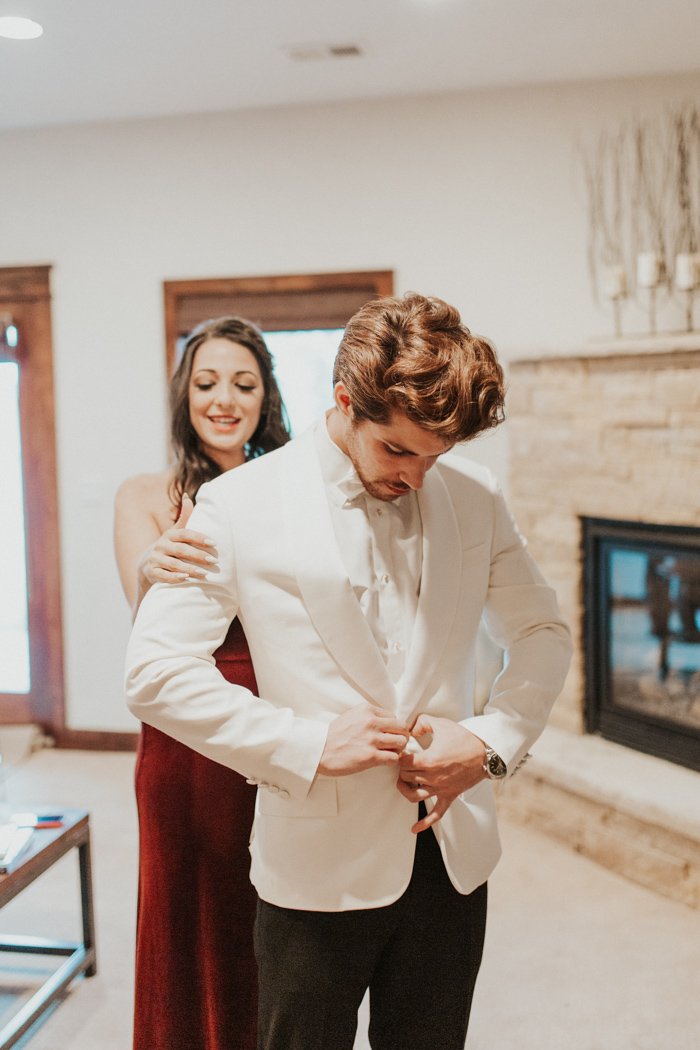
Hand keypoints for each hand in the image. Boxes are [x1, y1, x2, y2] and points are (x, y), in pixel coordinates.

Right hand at [140, 494, 216, 584]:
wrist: (147, 563)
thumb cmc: (169, 546)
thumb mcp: (176, 532)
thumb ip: (185, 516)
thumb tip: (187, 495)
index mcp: (170, 535)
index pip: (185, 534)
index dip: (199, 538)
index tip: (214, 543)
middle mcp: (161, 546)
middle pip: (181, 550)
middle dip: (198, 555)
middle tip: (214, 561)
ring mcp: (155, 559)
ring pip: (173, 564)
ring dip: (189, 569)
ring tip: (204, 574)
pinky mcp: (152, 572)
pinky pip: (163, 576)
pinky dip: (174, 578)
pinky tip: (185, 579)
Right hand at [317, 703, 409, 776]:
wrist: (318, 750)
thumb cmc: (334, 735)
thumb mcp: (352, 716)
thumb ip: (369, 717)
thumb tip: (388, 724)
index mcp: (367, 710)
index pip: (394, 717)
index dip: (394, 728)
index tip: (389, 735)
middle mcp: (371, 722)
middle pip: (402, 728)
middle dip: (402, 737)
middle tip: (395, 745)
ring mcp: (371, 739)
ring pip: (401, 743)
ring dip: (398, 750)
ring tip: (389, 753)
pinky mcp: (370, 756)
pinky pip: (394, 758)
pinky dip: (392, 760)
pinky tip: (384, 761)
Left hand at [397, 715, 486, 833]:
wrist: (486, 753)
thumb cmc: (465, 739)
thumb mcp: (441, 724)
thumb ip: (422, 722)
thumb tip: (410, 730)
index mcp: (429, 760)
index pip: (403, 762)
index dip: (399, 756)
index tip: (402, 752)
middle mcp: (433, 777)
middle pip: (406, 777)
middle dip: (403, 769)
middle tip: (404, 762)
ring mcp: (441, 789)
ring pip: (414, 795)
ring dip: (405, 789)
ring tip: (404, 783)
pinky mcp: (449, 796)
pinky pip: (436, 814)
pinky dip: (424, 823)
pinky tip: (414, 829)